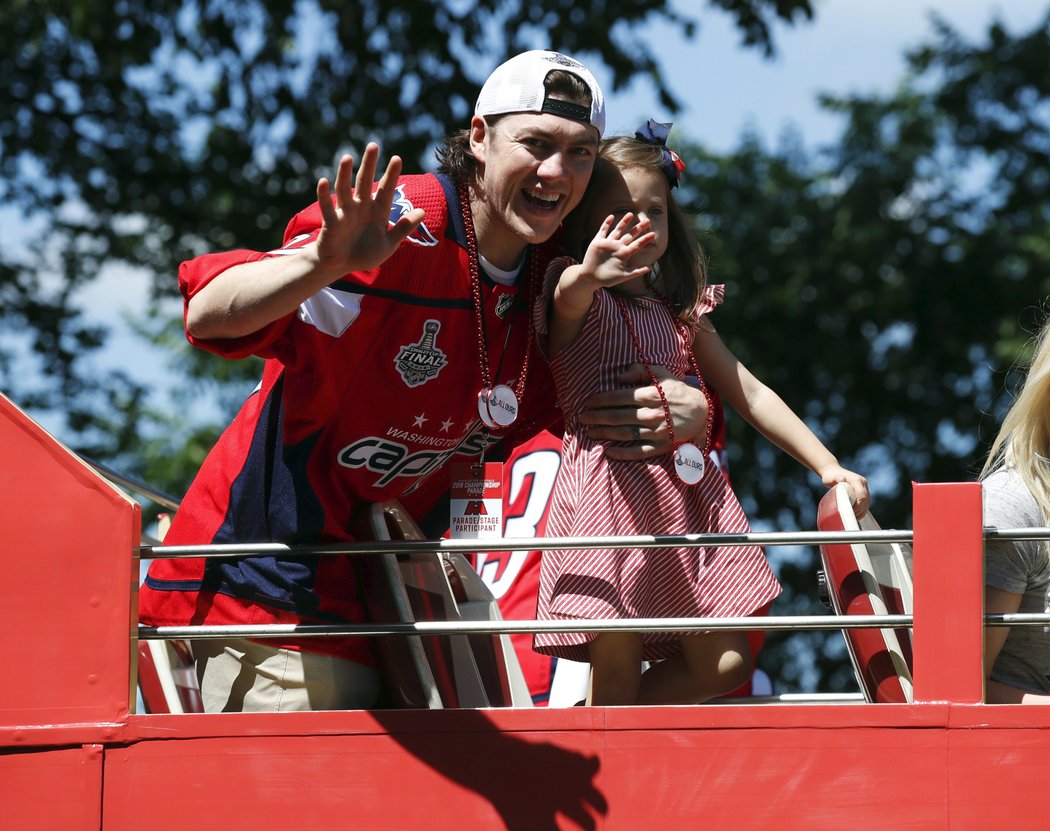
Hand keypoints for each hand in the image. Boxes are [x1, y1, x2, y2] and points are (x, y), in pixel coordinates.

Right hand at [314, 143, 424, 274]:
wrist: (341, 265)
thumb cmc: (365, 253)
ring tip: (348, 157)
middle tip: (373, 145)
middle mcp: (361, 207)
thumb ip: (404, 228)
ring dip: (345, 173)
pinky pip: (327, 207)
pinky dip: (324, 195)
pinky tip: (323, 181)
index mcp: (377, 211)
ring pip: (345, 189)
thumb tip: (423, 211)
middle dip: (369, 164)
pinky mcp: (331, 222)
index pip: (386, 189)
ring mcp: (345, 212)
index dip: (391, 175)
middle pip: (365, 182)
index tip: (397, 158)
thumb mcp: (389, 243)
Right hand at [578, 213, 655, 287]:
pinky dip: (606, 224)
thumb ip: (636, 272)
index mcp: (624, 254)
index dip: (645, 239)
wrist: (591, 278)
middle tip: (647, 221)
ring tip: (631, 214)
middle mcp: (617, 247)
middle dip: (638, 228)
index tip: (653, 234)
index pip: (637, 245)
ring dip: (623, 222)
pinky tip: (611, 217)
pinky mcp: (598, 242)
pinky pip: (603, 231)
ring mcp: (608, 243)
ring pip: (617, 230)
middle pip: (629, 235)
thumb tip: (650, 268)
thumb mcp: (623, 276)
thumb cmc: (607, 279)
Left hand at [579, 364, 707, 459]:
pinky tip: (608, 452)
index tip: (587, 402)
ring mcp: (657, 432)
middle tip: (581, 417)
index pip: (619, 398)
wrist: (701, 411)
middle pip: (618, 416)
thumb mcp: (661, 373)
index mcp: (651, 395)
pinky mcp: (661, 446)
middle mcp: (653, 414)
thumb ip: (639, 369)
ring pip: (625, 434)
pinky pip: (639, 452)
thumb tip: (618, 377)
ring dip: (604, 433)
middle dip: (596, 417)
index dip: (600, 400)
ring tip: (590, 432)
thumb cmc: (675, 390)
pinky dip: (622, 454)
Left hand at [820, 466, 869, 517]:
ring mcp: (863, 486)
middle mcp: (862, 483)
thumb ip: (836, 478)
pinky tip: (857, 514)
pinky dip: (862, 509)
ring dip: (862, 510)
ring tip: (854, 517)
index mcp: (857, 480)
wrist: (832, 471)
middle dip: (860, 510)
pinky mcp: (862, 490)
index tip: (850, 512)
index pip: (862, 496)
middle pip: (866, 500)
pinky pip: (865, 501)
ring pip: (867, 501)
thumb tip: (842, 478)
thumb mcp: (830, 478)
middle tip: (852, 517)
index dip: (858, 506)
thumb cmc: (830, 476)